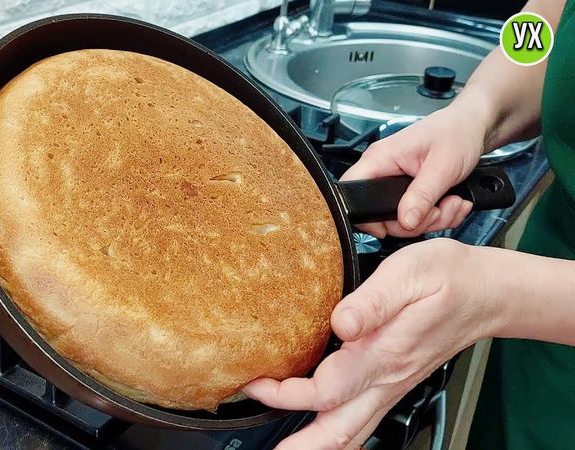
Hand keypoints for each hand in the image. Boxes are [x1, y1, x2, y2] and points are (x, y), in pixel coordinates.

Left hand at [242, 239, 505, 449]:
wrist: (488, 293)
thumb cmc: (450, 278)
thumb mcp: (410, 273)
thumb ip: (372, 301)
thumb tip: (340, 322)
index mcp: (383, 354)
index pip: (325, 391)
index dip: (283, 394)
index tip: (255, 384)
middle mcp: (385, 379)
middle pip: (337, 432)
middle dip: (298, 447)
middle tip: (266, 448)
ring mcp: (390, 387)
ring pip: (350, 434)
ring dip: (317, 446)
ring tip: (285, 449)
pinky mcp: (392, 383)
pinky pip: (361, 422)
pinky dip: (335, 435)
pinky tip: (317, 430)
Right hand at [340, 105, 487, 237]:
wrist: (473, 127)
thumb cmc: (457, 132)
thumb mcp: (442, 167)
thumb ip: (422, 196)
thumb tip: (405, 222)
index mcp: (381, 158)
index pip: (351, 191)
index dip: (366, 215)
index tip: (395, 223)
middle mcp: (383, 170)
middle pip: (380, 215)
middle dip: (415, 222)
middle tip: (437, 211)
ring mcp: (395, 181)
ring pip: (401, 219)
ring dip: (431, 219)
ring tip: (451, 203)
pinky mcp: (409, 190)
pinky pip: (415, 214)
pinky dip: (437, 216)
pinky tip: (451, 202)